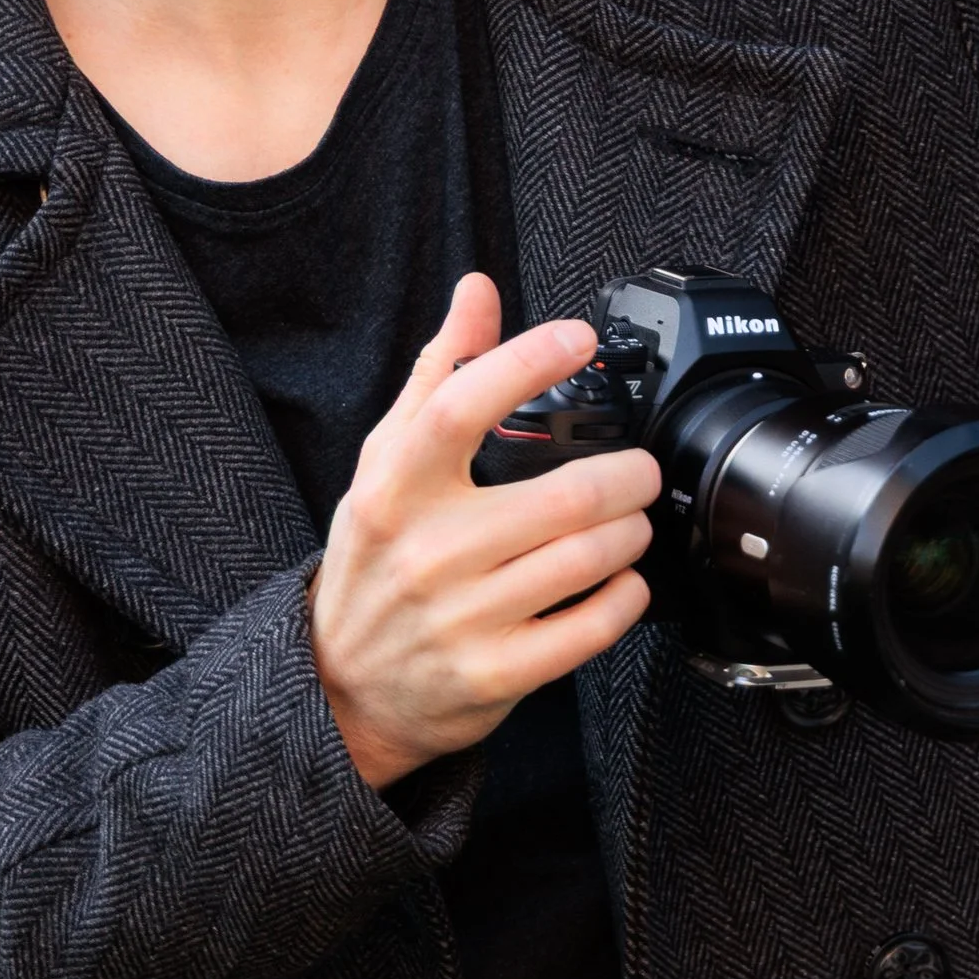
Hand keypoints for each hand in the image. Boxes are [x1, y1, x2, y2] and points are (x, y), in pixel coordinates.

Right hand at [308, 273, 657, 789]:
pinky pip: (593, 626)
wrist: (342, 686)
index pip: (459, 409)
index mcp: (394, 489)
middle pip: (564, 496)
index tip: (578, 338)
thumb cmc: (376, 559)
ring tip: (629, 521)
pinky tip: (620, 580)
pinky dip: (626, 595)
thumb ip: (439, 375)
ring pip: (589, 557)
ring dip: (632, 532)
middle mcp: (426, 551)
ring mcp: (463, 617)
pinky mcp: (496, 673)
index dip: (527, 362)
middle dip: (629, 475)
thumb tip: (477, 293)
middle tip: (637, 469)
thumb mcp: (386, 463)